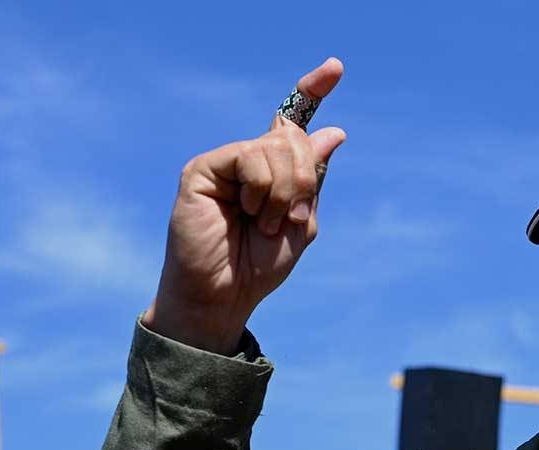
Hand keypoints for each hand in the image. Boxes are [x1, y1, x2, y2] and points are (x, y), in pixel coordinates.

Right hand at [143, 58, 346, 353]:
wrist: (226, 293)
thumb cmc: (260, 266)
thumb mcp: (302, 224)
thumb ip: (313, 180)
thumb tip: (332, 132)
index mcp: (275, 170)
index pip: (294, 122)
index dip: (313, 91)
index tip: (335, 68)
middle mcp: (249, 160)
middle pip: (295, 139)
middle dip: (304, 180)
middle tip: (288, 219)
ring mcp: (226, 162)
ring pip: (275, 148)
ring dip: (283, 194)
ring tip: (264, 224)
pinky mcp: (204, 168)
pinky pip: (250, 158)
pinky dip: (261, 191)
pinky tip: (247, 213)